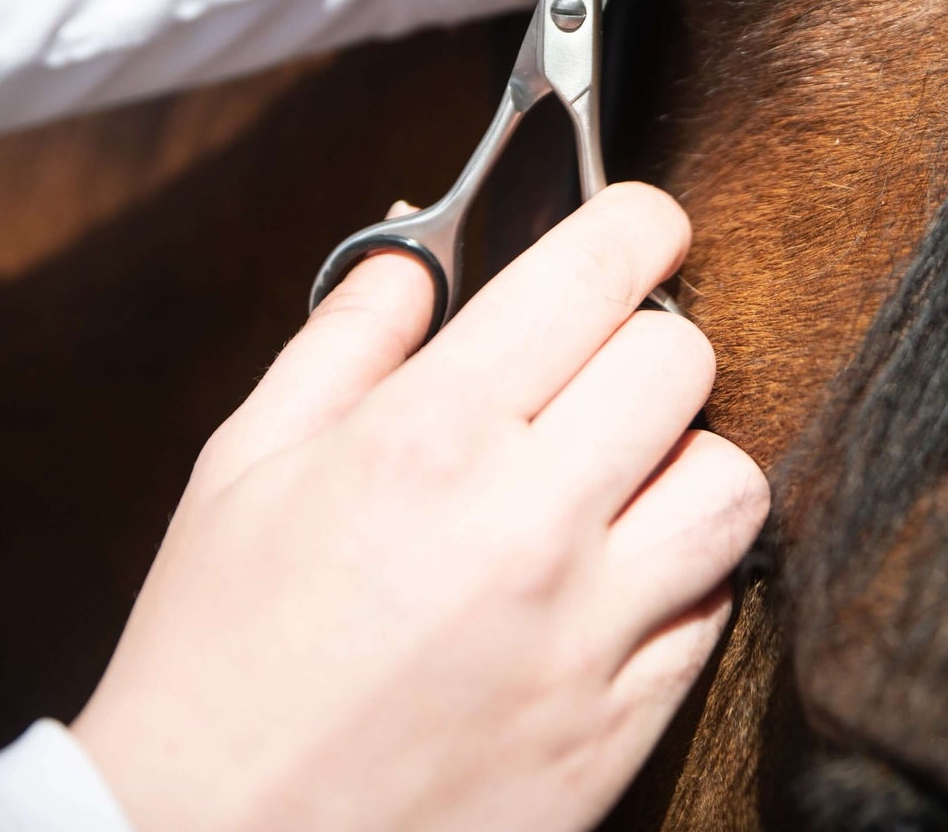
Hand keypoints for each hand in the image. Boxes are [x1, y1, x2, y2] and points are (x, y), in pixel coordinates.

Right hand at [73, 186, 767, 831]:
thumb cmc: (216, 654)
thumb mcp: (245, 464)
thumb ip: (345, 337)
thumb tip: (414, 249)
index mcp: (430, 438)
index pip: (596, 275)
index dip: (638, 220)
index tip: (641, 222)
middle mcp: (528, 525)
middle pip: (682, 362)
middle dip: (648, 335)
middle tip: (599, 359)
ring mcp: (587, 634)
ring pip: (732, 484)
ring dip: (686, 456)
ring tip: (619, 470)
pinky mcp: (621, 727)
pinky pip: (715, 605)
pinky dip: (682, 570)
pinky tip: (611, 573)